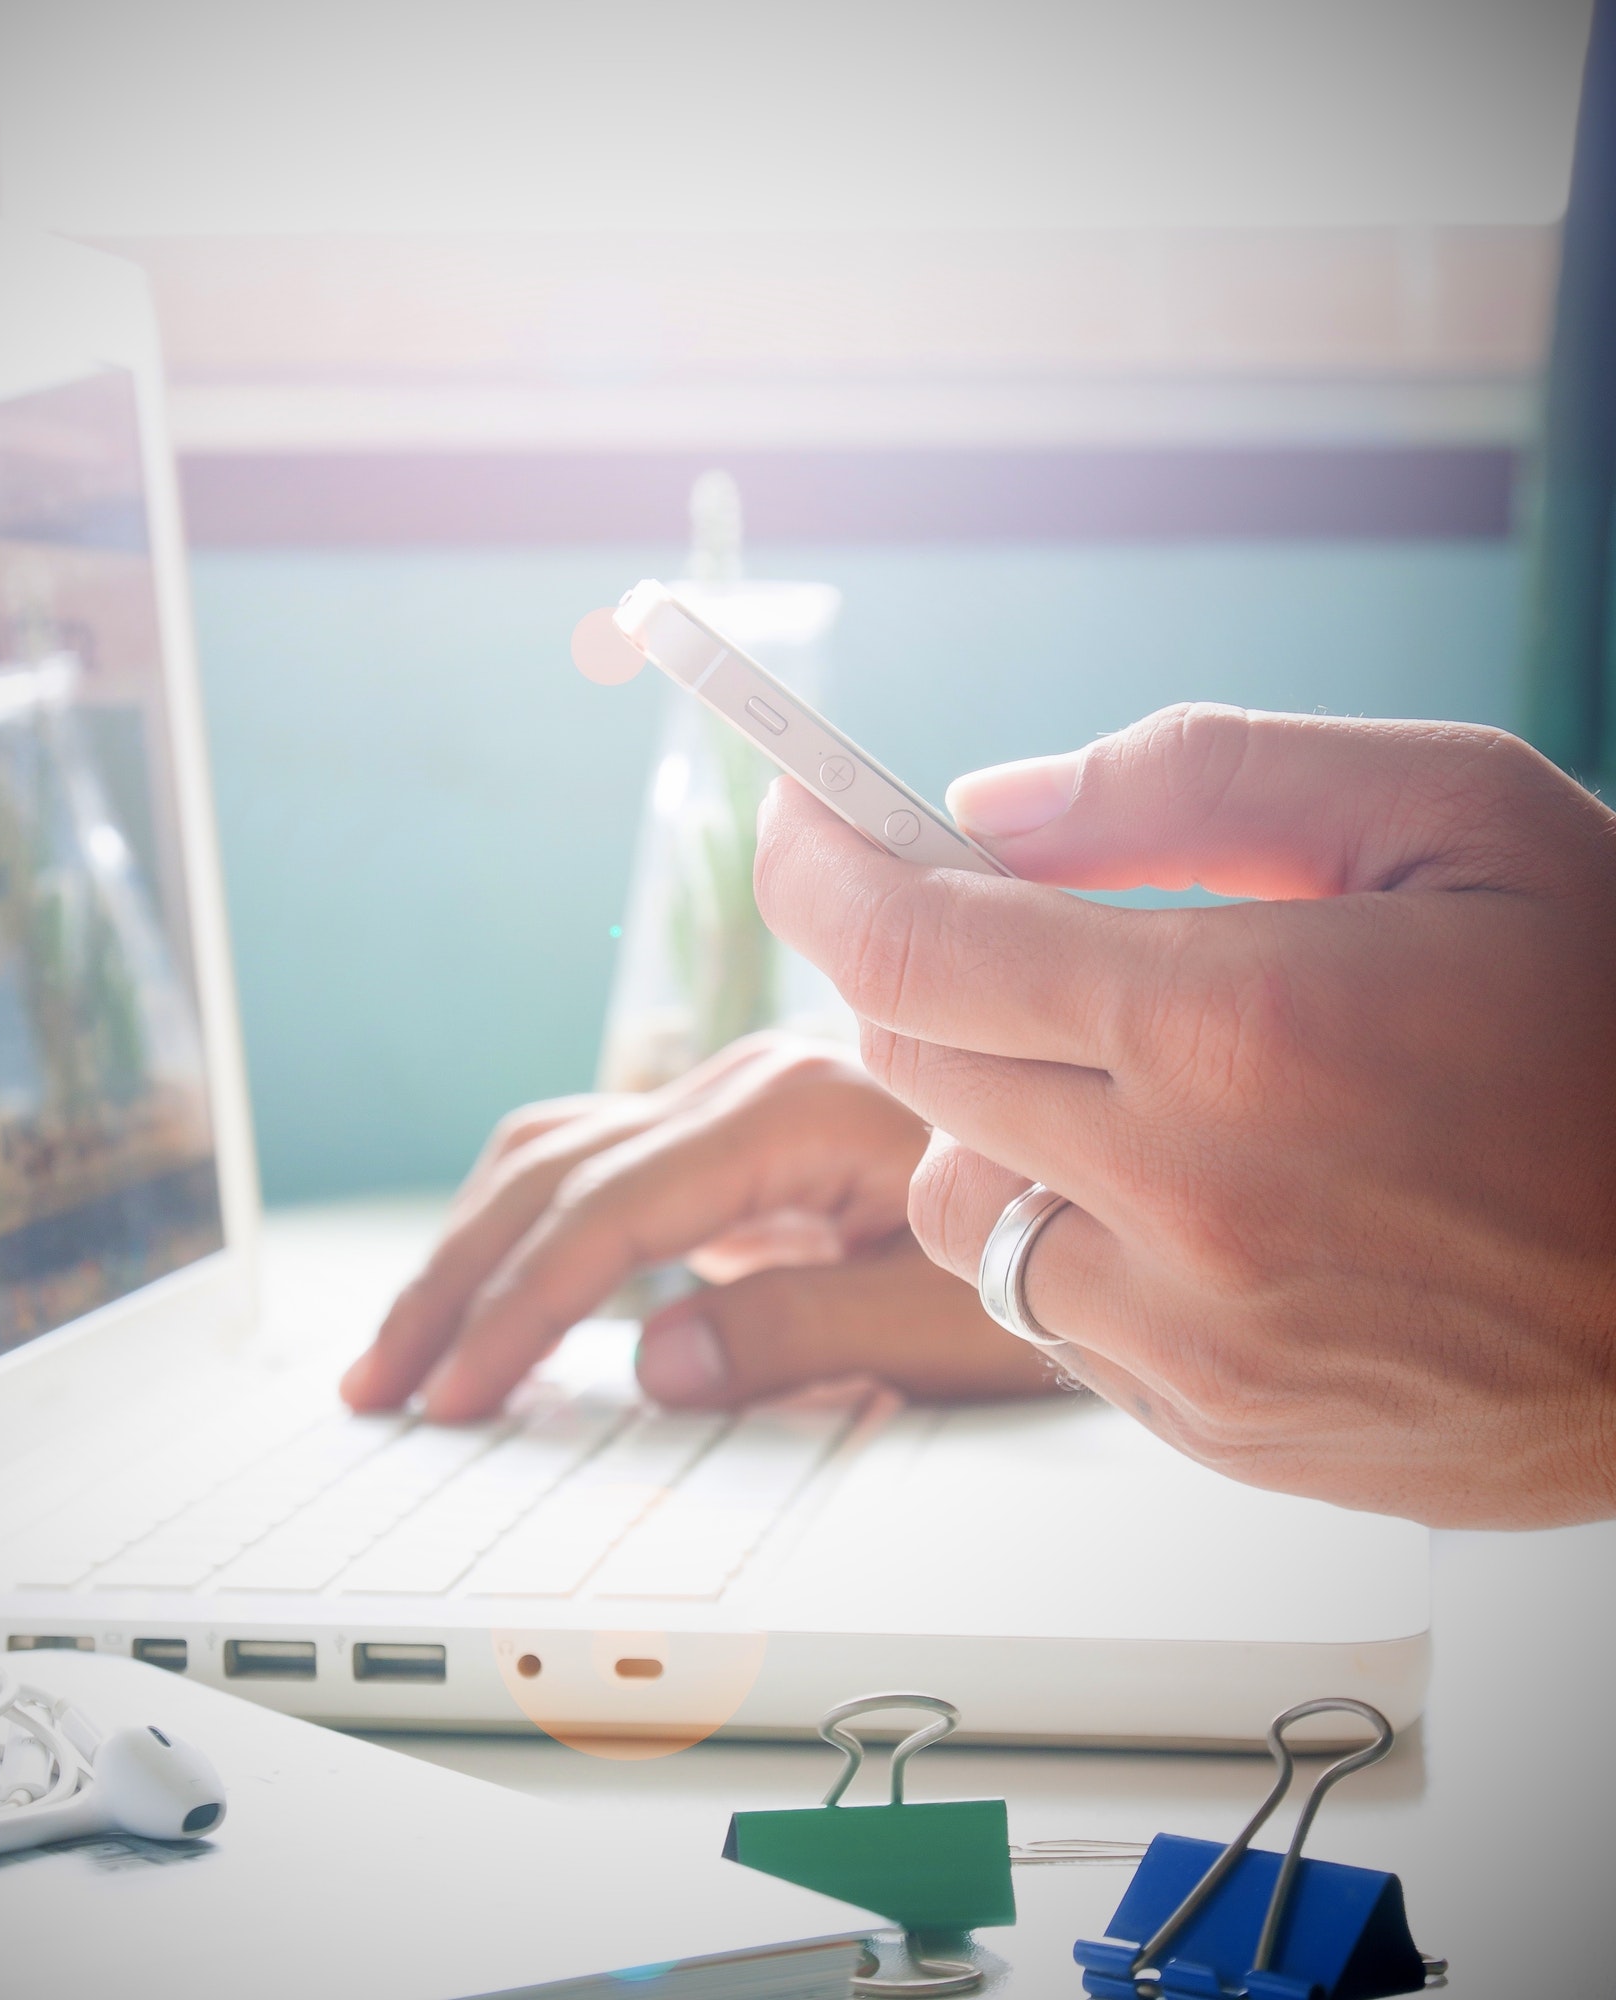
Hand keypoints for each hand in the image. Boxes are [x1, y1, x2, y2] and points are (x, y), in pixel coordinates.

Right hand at [340, 1033, 1053, 1420]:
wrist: (1120, 1176)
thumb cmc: (1058, 1245)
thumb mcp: (952, 1317)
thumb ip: (803, 1334)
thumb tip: (656, 1366)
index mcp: (797, 1113)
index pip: (612, 1208)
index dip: (520, 1306)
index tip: (457, 1393)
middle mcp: (745, 1088)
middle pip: (554, 1171)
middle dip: (457, 1280)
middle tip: (381, 1384)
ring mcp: (731, 1109)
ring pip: (556, 1155)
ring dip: (471, 1247)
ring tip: (403, 1347)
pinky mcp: (730, 1146)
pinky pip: (595, 1172)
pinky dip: (525, 1231)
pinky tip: (489, 1291)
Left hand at [754, 704, 1615, 1526]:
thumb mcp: (1458, 818)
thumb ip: (1200, 783)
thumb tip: (986, 807)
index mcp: (1237, 1021)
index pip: (908, 943)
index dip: (816, 869)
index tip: (797, 824)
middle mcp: (1186, 1195)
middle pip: (906, 1061)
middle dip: (925, 971)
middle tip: (1014, 925)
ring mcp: (1192, 1333)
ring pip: (956, 1199)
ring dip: (993, 1113)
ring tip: (1140, 1077)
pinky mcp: (1211, 1421)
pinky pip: (1046, 1305)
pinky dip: (1073, 1228)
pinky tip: (1204, 1193)